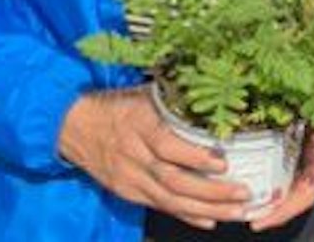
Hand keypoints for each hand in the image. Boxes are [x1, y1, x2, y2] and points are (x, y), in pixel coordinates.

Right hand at [57, 87, 251, 228]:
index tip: (222, 162)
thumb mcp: (140, 94)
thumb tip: (212, 97)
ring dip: (206, 208)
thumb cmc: (112, 105)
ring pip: (170, 198)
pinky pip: (159, 206)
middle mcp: (132, 153)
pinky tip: (209, 220)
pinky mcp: (127, 190)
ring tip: (235, 211)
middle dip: (211, 191)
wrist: (72, 125)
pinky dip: (186, 215)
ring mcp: (128, 176)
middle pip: (173, 179)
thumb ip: (172, 101)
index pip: (167, 145)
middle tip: (241, 193)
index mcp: (136, 123)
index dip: (195, 157)